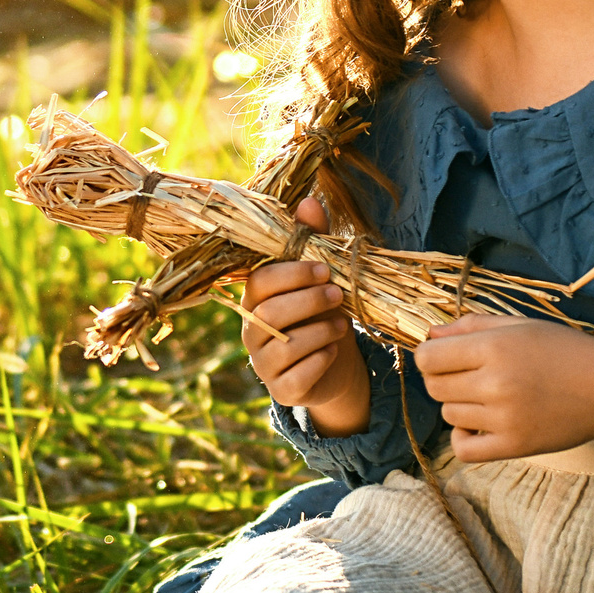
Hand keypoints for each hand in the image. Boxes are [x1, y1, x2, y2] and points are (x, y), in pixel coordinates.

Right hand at [240, 194, 371, 436]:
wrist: (336, 367)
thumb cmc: (323, 314)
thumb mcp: (323, 278)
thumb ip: (314, 242)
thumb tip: (309, 201)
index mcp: (256, 299)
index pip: (260, 282)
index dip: (292, 274)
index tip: (325, 269)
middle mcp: (252, 331)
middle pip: (270, 314)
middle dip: (309, 301)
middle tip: (339, 295)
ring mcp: (263, 363)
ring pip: (284, 346)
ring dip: (319, 331)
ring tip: (342, 323)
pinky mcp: (282, 391)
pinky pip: (295, 377)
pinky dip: (319, 361)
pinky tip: (333, 351)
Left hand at [412, 316, 593, 463]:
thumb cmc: (564, 351)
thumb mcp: (520, 326)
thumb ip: (471, 326)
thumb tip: (429, 334)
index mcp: (494, 347)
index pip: (428, 358)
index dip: (430, 356)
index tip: (444, 357)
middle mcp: (495, 383)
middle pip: (435, 388)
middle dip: (443, 379)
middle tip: (469, 376)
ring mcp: (504, 417)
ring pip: (449, 415)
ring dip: (459, 405)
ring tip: (488, 396)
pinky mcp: (514, 446)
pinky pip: (463, 449)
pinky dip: (462, 438)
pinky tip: (477, 425)